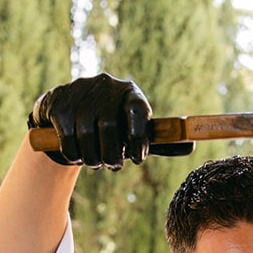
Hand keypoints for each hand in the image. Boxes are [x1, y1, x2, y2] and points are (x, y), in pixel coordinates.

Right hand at [27, 73, 193, 168]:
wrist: (67, 113)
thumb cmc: (111, 128)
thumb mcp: (135, 132)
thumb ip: (159, 142)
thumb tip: (192, 146)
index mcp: (130, 92)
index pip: (137, 111)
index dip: (138, 138)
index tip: (136, 159)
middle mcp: (105, 85)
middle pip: (109, 126)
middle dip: (111, 155)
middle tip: (113, 166)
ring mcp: (80, 91)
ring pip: (86, 134)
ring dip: (92, 158)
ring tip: (96, 163)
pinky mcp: (59, 101)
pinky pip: (67, 136)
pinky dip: (73, 154)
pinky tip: (78, 156)